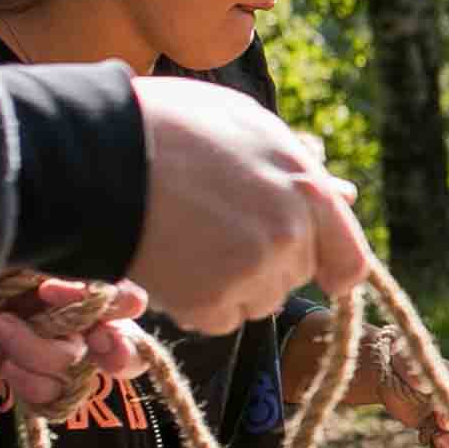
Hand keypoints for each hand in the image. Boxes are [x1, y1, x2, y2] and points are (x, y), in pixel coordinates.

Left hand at [0, 276, 146, 415]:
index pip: (129, 302)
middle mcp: (77, 318)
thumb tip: (94, 294)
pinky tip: (4, 364)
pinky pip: (52, 398)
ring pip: (75, 371)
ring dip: (37, 352)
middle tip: (96, 343)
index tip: (51, 289)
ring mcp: (51, 349)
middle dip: (117, 350)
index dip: (109, 303)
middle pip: (126, 351)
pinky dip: (30, 384)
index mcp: (84, 281)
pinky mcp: (24, 374)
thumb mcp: (27, 248)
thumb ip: (70, 265)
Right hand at [127, 80, 367, 335]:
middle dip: (267, 262)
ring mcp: (251, 271)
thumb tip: (345, 196)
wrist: (98, 154)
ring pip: (259, 302)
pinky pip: (219, 320)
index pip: (350, 262)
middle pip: (295, 278)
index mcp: (307, 188)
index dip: (331, 268)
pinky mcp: (210, 302)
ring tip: (190, 240)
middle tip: (216, 228)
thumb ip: (299, 170)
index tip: (314, 269)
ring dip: (232, 285)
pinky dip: (198, 304)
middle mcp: (289, 235)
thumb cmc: (172, 128)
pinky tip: (172, 264)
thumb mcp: (249, 127)